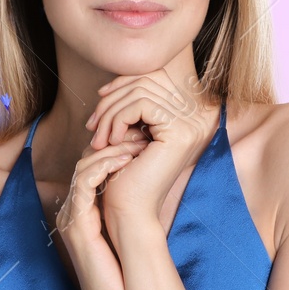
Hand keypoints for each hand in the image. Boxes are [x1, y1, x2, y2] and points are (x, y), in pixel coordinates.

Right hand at [53, 127, 150, 289]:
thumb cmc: (126, 277)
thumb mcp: (129, 235)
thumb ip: (131, 212)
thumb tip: (154, 187)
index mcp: (82, 213)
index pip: (92, 168)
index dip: (115, 150)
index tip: (142, 142)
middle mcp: (72, 212)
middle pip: (85, 162)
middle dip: (113, 144)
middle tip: (140, 135)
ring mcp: (71, 218)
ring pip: (83, 167)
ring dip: (111, 151)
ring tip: (137, 144)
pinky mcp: (76, 225)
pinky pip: (85, 183)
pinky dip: (105, 167)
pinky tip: (126, 162)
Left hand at [85, 71, 215, 239]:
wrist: (130, 213)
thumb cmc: (125, 176)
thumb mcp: (128, 132)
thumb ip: (129, 105)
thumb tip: (116, 79)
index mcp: (187, 115)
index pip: (155, 76)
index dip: (123, 83)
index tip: (100, 101)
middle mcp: (196, 117)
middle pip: (146, 80)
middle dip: (112, 100)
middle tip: (93, 126)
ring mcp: (191, 124)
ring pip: (140, 91)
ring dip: (110, 113)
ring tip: (98, 138)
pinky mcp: (179, 133)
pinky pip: (140, 105)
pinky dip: (117, 119)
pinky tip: (110, 141)